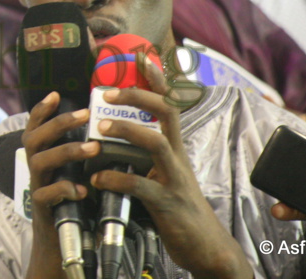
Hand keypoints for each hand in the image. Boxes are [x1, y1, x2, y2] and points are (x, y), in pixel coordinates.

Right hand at [20, 91, 98, 278]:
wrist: (60, 240)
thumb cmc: (72, 198)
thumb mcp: (74, 169)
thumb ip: (80, 149)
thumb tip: (104, 124)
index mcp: (43, 155)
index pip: (35, 126)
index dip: (42, 109)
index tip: (57, 94)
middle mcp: (35, 167)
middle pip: (33, 138)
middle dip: (58, 124)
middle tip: (85, 115)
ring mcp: (37, 187)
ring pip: (38, 162)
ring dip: (66, 151)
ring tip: (92, 148)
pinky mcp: (42, 209)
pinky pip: (45, 194)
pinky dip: (63, 189)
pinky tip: (81, 189)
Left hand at [92, 58, 251, 278]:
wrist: (208, 249)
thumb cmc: (179, 209)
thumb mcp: (164, 174)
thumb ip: (145, 155)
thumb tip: (116, 136)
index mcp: (175, 148)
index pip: (169, 104)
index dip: (156, 80)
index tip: (141, 56)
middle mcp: (177, 158)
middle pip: (166, 114)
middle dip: (138, 97)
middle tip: (106, 93)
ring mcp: (175, 180)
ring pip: (156, 144)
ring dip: (127, 132)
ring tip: (100, 128)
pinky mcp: (168, 205)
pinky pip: (142, 186)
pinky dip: (116, 179)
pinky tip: (98, 178)